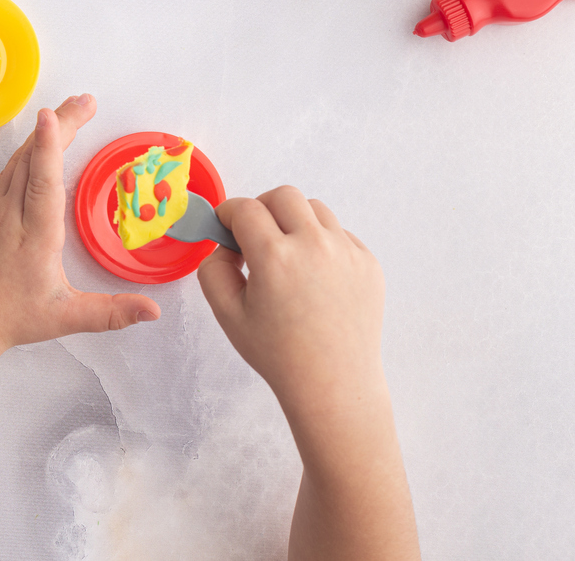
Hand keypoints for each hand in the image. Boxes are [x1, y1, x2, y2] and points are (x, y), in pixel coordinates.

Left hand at [0, 94, 159, 359]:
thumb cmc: (6, 319)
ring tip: (70, 112)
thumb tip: (152, 310)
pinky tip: (37, 144)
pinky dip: (26, 151)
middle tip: (86, 101)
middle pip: (33, 158)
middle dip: (60, 123)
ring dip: (44, 133)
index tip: (51, 116)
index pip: (41, 182)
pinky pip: (6, 172)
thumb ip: (112, 313)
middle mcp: (10, 215)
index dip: (47, 147)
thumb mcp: (64, 318)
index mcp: (34, 236)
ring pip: (17, 160)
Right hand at [197, 187, 386, 417]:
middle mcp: (314, 246)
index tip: (224, 228)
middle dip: (261, 208)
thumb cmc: (279, 354)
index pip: (244, 209)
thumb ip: (212, 269)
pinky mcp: (368, 263)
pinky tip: (311, 276)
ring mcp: (347, 252)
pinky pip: (339, 233)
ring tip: (286, 256)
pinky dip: (320, 242)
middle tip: (253, 236)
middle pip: (283, 196)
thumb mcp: (226, 314)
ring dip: (293, 221)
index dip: (227, 214)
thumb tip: (224, 245)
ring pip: (315, 208)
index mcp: (274, 257)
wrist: (333, 384)